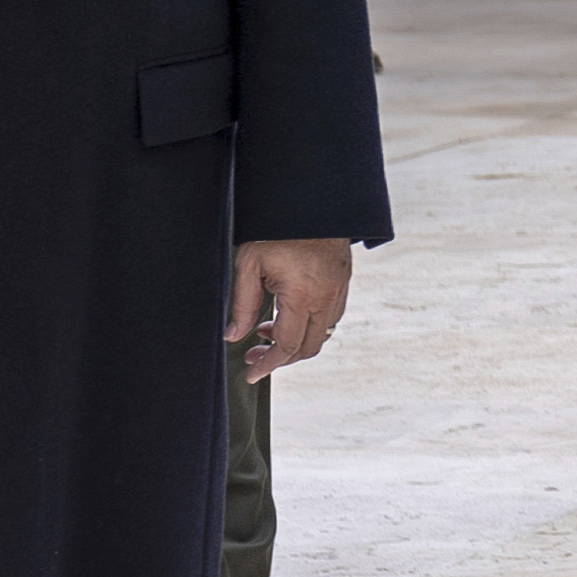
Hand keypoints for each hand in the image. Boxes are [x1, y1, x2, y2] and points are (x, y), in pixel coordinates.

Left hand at [226, 237, 356, 371]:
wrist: (314, 203)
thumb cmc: (279, 230)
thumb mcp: (250, 263)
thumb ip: (242, 304)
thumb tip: (234, 335)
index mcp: (303, 297)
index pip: (287, 346)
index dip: (268, 364)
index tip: (252, 374)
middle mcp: (326, 300)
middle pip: (308, 348)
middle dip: (280, 358)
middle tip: (254, 355)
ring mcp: (338, 292)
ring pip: (321, 334)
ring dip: (295, 342)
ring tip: (266, 331)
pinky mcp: (342, 284)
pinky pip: (330, 318)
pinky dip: (309, 326)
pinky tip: (289, 315)